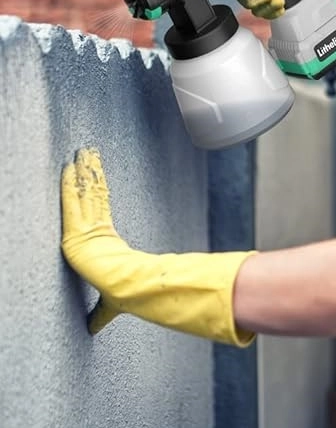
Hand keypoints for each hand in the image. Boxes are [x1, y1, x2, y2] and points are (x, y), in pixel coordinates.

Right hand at [61, 148, 256, 345]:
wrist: (125, 288)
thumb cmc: (124, 289)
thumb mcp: (119, 288)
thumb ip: (113, 300)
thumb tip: (102, 324)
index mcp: (99, 240)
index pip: (96, 208)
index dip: (91, 192)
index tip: (87, 177)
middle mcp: (89, 233)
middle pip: (89, 196)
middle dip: (86, 174)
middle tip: (83, 153)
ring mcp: (83, 231)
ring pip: (82, 194)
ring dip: (82, 173)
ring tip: (81, 152)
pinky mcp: (76, 232)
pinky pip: (74, 202)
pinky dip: (71, 185)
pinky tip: (70, 168)